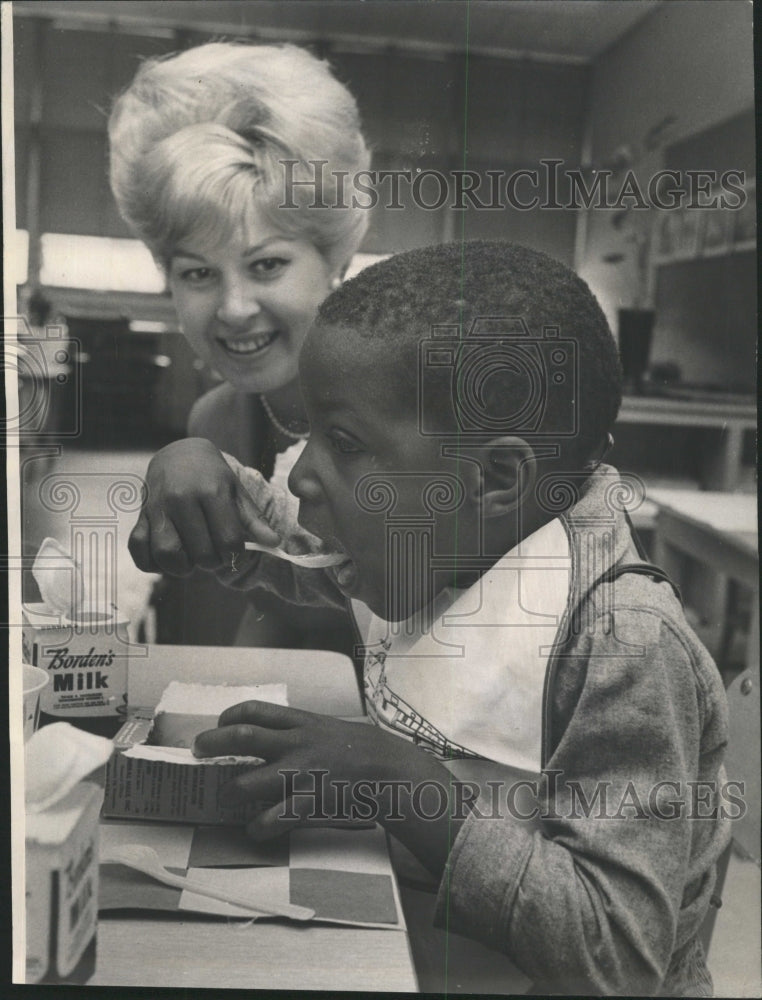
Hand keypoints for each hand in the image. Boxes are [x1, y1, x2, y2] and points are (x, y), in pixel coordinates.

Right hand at [129, 438, 280, 575]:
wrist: (178, 454)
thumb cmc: (212, 477)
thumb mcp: (235, 491)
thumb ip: (254, 519)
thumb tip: (274, 543)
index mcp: (211, 492)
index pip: (229, 540)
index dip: (235, 556)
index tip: (233, 553)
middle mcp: (181, 499)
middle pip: (201, 552)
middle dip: (212, 563)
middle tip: (214, 556)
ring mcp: (157, 507)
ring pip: (167, 554)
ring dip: (182, 568)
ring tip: (191, 560)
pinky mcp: (140, 515)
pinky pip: (138, 549)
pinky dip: (151, 563)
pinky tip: (167, 559)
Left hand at [193, 701, 461, 874]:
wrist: (392, 771)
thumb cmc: (361, 749)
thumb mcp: (329, 728)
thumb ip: (301, 730)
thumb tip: (272, 733)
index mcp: (302, 723)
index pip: (257, 710)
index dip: (230, 715)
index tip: (219, 723)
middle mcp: (297, 744)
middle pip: (243, 738)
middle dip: (214, 743)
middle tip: (198, 751)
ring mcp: (302, 774)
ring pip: (250, 781)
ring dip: (231, 791)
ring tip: (226, 796)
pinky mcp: (310, 802)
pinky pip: (275, 818)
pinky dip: (259, 826)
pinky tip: (254, 829)